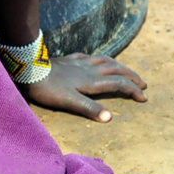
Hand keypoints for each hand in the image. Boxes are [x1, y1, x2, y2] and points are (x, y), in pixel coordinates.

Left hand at [21, 52, 146, 122]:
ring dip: (118, 65)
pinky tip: (95, 60)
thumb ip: (89, 108)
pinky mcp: (69, 59)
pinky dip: (98, 59)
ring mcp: (79, 62)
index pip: (119, 84)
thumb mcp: (69, 101)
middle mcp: (90, 69)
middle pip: (117, 69)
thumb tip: (110, 117)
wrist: (29, 69)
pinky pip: (89, 57)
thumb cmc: (48, 88)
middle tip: (143, 83)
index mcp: (92, 81)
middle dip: (132, 76)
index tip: (144, 98)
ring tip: (125, 70)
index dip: (133, 90)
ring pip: (105, 60)